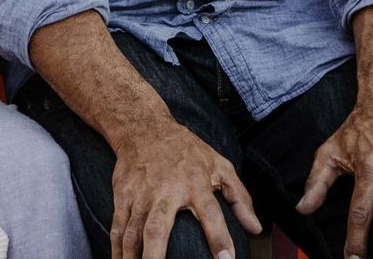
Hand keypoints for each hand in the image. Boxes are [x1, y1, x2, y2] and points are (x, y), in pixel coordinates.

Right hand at [109, 121, 260, 258]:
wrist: (144, 127)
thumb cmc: (186, 150)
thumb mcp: (220, 165)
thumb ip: (240, 198)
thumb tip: (256, 228)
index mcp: (195, 183)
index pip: (210, 214)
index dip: (218, 237)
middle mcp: (165, 191)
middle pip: (157, 227)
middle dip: (156, 255)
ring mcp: (140, 195)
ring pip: (133, 232)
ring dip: (132, 258)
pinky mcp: (123, 196)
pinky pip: (118, 227)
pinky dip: (117, 249)